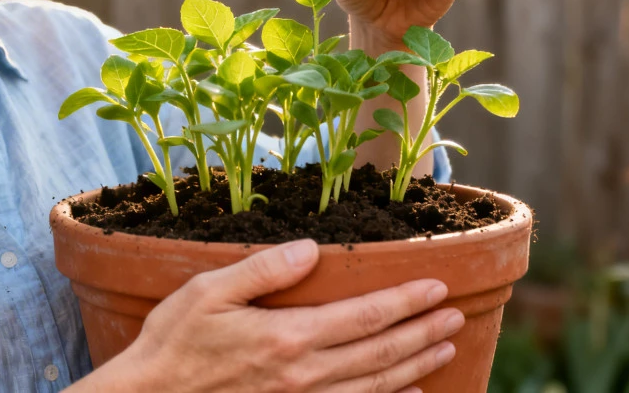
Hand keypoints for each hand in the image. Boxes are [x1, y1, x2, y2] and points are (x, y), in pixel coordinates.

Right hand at [80, 239, 461, 392]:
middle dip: (423, 332)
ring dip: (416, 366)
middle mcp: (305, 374)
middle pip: (381, 352)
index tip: (436, 287)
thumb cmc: (174, 342)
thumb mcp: (207, 292)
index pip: (365, 316)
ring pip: (375, 384)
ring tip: (445, 348)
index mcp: (288, 337)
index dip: (405, 301)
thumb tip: (310, 248)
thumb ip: (262, 269)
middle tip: (454, 315)